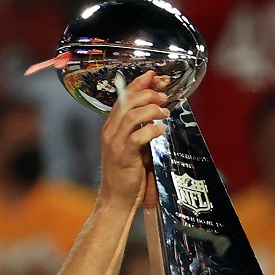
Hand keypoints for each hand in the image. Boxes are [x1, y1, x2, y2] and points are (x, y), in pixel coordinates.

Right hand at [99, 71, 169, 208]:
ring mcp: (115, 143)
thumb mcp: (132, 145)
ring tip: (165, 113)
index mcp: (111, 126)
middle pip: (127, 101)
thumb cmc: (126, 172)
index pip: (123, 96)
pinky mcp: (124, 155)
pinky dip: (152, 129)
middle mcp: (110, 131)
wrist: (116, 198)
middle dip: (149, 94)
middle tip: (164, 97)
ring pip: (132, 115)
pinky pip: (138, 136)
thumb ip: (140, 128)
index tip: (156, 76)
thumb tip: (157, 111)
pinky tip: (161, 130)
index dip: (140, 83)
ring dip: (152, 110)